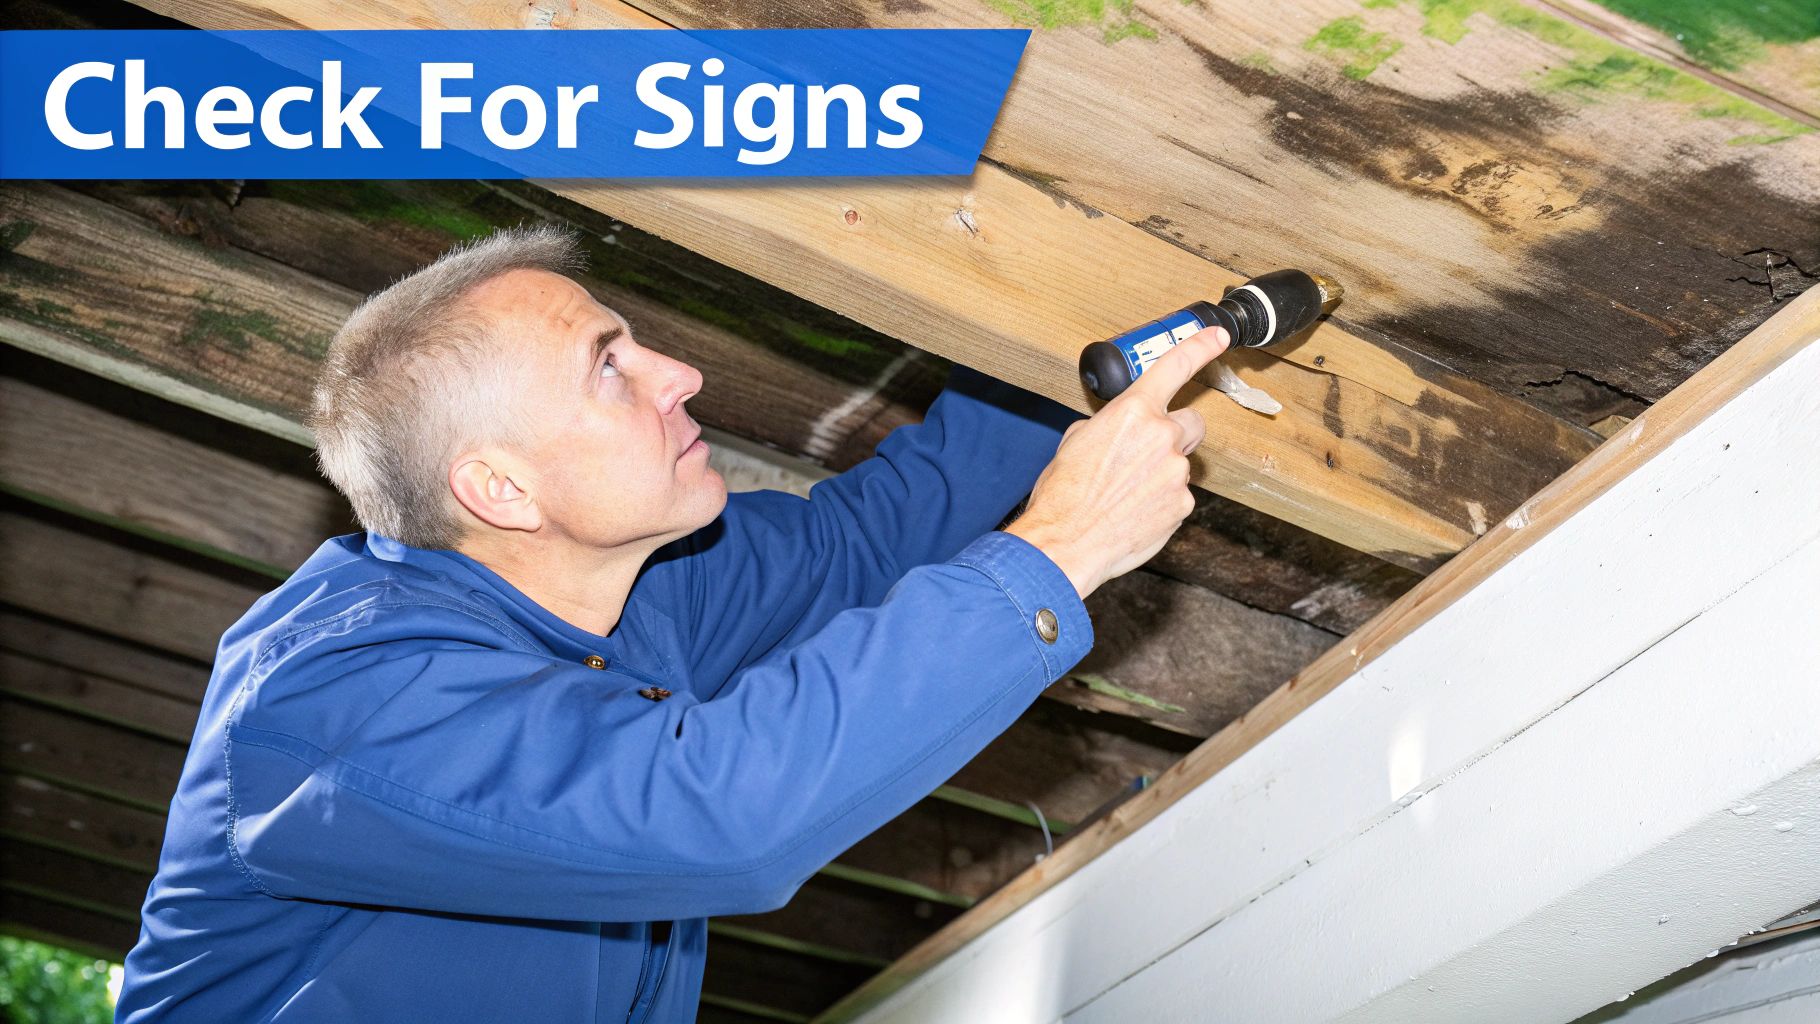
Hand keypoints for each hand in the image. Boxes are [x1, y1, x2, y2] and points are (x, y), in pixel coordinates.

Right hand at [1007, 326, 1228, 597]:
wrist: (1065, 542)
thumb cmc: (1063, 494)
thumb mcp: (1076, 441)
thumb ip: (1109, 425)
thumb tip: (1120, 429)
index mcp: (1131, 412)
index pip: (1174, 367)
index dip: (1200, 346)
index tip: (1218, 336)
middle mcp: (1161, 436)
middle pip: (1190, 423)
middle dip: (1174, 434)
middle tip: (1144, 454)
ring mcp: (1176, 473)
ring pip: (1180, 464)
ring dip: (1161, 473)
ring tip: (1125, 494)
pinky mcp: (1182, 505)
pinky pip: (1177, 496)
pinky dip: (1160, 502)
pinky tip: (1133, 513)